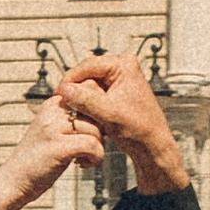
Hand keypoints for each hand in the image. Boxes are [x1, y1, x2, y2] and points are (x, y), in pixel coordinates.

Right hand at [7, 94, 104, 209]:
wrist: (13, 181)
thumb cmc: (37, 159)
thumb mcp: (52, 131)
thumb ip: (70, 119)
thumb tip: (100, 114)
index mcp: (52, 105)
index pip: (88, 90)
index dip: (99, 111)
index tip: (92, 131)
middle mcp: (52, 112)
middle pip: (95, 110)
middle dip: (101, 130)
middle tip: (90, 146)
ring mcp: (53, 129)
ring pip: (96, 129)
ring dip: (98, 147)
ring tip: (84, 157)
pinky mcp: (58, 147)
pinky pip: (92, 145)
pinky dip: (96, 157)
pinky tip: (83, 164)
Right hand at [61, 51, 186, 196]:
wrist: (152, 145)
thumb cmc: (138, 129)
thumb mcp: (107, 114)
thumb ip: (85, 100)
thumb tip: (64, 90)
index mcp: (124, 65)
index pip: (87, 65)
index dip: (70, 79)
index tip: (57, 94)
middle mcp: (123, 66)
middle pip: (87, 72)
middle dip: (74, 87)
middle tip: (60, 101)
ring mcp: (121, 77)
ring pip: (90, 82)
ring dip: (79, 95)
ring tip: (69, 108)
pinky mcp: (118, 89)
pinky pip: (95, 90)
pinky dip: (87, 100)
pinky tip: (80, 111)